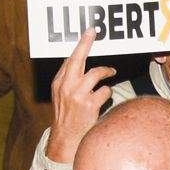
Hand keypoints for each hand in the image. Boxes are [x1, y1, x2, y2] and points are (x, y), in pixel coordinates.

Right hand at [43, 27, 109, 166]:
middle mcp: (66, 86)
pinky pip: (105, 91)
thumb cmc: (66, 114)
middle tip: (94, 34)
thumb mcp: (60, 94)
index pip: (69, 58)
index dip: (81, 44)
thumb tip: (77, 59)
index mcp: (59, 82)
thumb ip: (68, 78)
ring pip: (96, 74)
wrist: (66, 137)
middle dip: (86, 44)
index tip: (89, 32)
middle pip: (78, 59)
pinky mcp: (90, 105)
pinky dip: (107, 92)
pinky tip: (104, 97)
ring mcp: (78, 95)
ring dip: (106, 71)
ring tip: (110, 72)